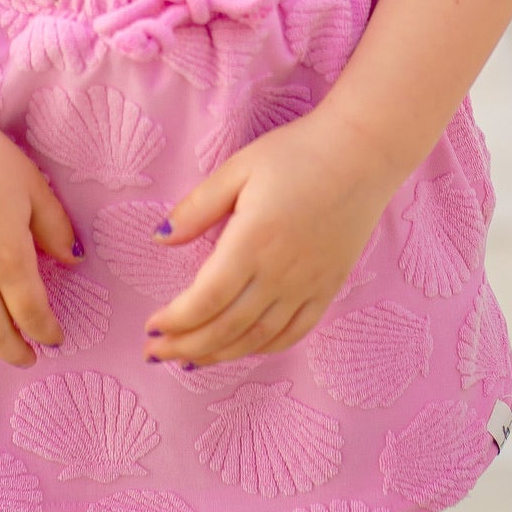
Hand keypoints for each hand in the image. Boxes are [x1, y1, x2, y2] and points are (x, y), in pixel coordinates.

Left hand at [143, 111, 389, 366]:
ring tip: (189, 359)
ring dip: (220, 354)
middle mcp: (281, 273)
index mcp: (253, 242)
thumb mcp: (238, 168)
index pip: (206, 299)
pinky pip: (294, 332)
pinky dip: (263, 347)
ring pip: (258, 338)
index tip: (150, 328)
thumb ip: (198, 207)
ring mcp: (308, 285)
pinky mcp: (328, 288)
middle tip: (155, 353)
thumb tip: (160, 239)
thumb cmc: (296, 153)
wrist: (362, 154)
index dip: (175, 321)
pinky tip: (242, 347)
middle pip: (227, 326)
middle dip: (186, 345)